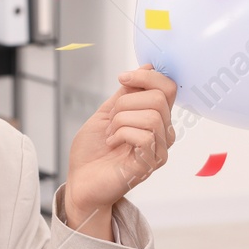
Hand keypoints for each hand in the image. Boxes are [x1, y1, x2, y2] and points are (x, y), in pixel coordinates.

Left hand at [64, 65, 177, 234]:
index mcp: (155, 118)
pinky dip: (121, 134)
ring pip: (151, 116)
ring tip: (110, 133)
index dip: (146, 77)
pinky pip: (145, 136)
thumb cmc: (93, 151)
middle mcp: (163, 133)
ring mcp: (159, 149)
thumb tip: (146, 67)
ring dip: (121, 120)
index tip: (122, 79)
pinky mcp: (150, 164)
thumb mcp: (107, 112)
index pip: (168, 87)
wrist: (80, 181)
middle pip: (159, 98)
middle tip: (110, 120)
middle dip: (125, 102)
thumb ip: (126, 93)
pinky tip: (112, 143)